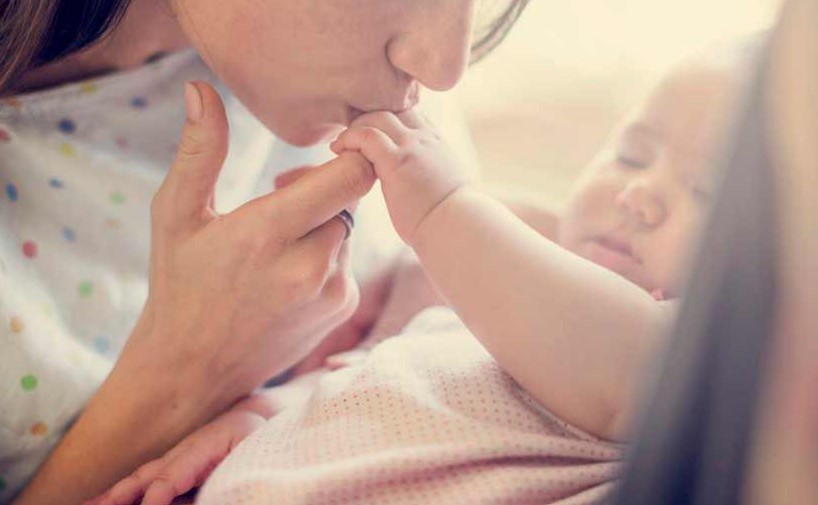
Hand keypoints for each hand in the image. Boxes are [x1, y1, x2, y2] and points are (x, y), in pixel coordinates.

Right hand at [13, 82, 375, 504]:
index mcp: (269, 231)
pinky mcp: (341, 309)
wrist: (192, 368)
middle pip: (349, 197)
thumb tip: (200, 89)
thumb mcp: (176, 215)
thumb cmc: (179, 284)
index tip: (325, 151)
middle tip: (281, 200)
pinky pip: (347, 260)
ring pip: (348, 229)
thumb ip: (199, 152)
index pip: (351, 174)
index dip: (349, 153)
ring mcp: (331, 291)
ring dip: (322, 224)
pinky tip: (287, 273)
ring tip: (277, 243)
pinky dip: (326, 256)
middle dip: (322, 190)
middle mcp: (310, 264)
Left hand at [330, 110, 468, 244]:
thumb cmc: (451, 219)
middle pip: (390, 109)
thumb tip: (423, 187)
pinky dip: (349, 138)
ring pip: (376, 117)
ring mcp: (412, 146)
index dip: (386, 120)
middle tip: (349, 138)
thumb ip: (431, 176)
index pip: (408, 113)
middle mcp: (426, 138)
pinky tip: (338, 149)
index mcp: (437, 143)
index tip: (368, 134)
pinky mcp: (397, 161)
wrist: (456, 228)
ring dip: (354, 128)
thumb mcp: (446, 187)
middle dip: (366, 119)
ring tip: (340, 145)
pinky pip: (366, 136)